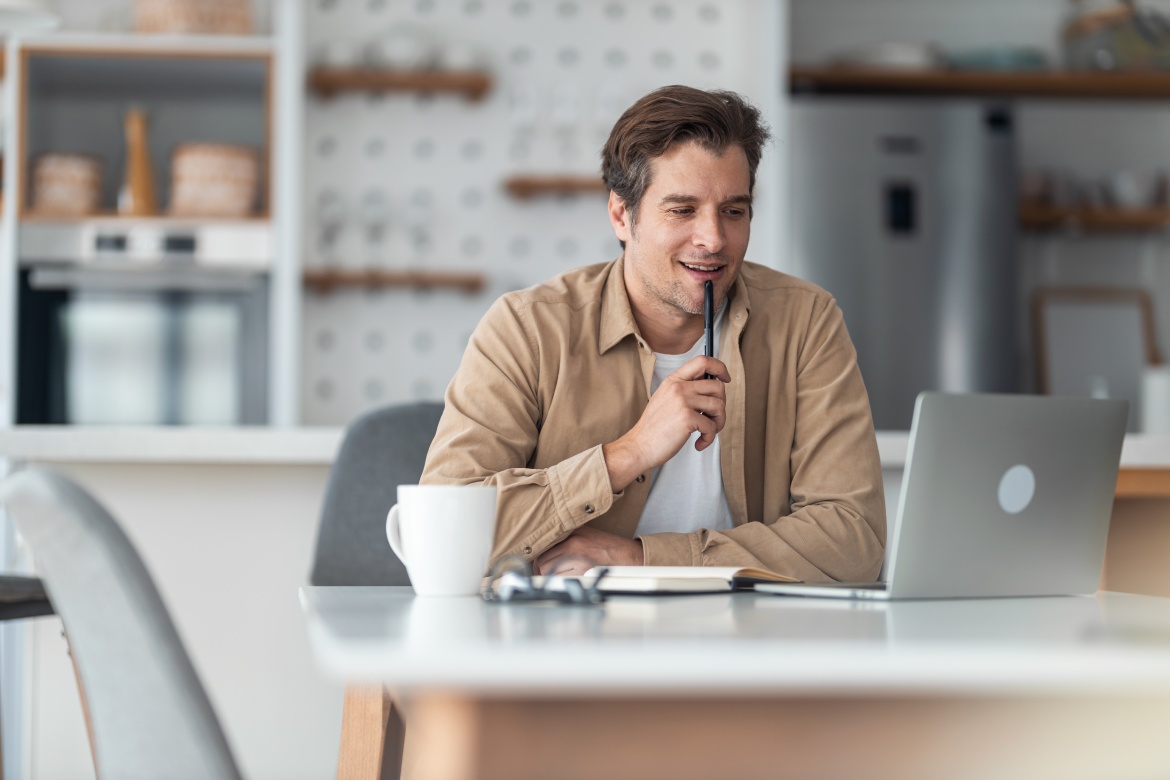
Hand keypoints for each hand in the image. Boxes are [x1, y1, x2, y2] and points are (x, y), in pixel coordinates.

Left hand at [535, 526, 643, 575]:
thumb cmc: (609, 546)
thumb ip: (567, 537)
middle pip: (542, 562)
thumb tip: (545, 548)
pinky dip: (563, 582)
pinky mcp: (584, 572)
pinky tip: (570, 580)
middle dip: (542, 570)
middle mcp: (573, 544)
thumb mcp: (587, 533)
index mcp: (572, 533)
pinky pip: (563, 580)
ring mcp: (578, 559)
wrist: (629, 556)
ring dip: (552, 577)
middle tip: (546, 574)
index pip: (543, 547)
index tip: (539, 565)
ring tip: (560, 577)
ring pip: (550, 572)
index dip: (538, 559)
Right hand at [603, 355, 729, 490]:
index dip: (720, 367)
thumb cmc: (654, 427)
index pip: (703, 361)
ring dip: (718, 423)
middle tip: (713, 418)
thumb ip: (685, 389)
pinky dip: (709, 438)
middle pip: (718, 386)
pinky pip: (712, 425)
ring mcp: (682, 401)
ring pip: (719, 406)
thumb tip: (711, 387)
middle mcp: (678, 387)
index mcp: (674, 380)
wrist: (640, 445)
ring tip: (707, 432)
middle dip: (722, 405)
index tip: (725, 378)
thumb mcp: (666, 398)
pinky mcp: (687, 418)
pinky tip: (699, 442)